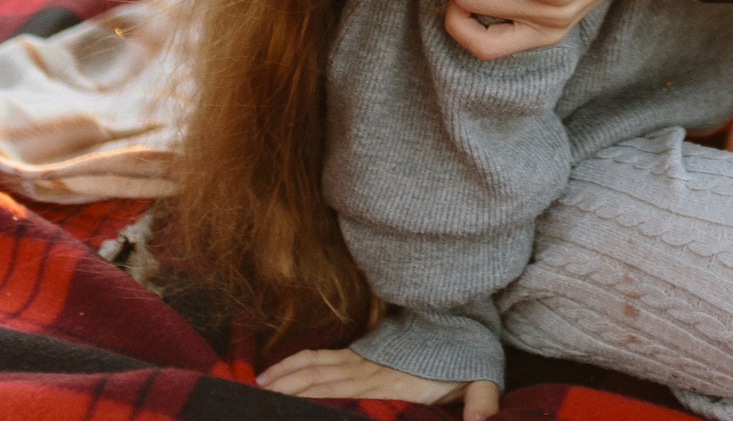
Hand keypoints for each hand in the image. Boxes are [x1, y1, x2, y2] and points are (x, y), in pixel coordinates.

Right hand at [257, 346, 499, 415]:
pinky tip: (273, 374)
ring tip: (252, 393)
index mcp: (388, 388)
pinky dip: (293, 364)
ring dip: (282, 381)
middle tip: (251, 407)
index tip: (284, 414)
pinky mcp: (359, 354)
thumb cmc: (467, 359)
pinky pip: (319, 358)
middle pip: (316, 385)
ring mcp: (360, 362)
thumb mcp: (479, 383)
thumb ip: (481, 404)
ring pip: (311, 371)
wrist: (464, 321)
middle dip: (284, 397)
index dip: (314, 404)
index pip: (341, 399)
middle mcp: (367, 374)